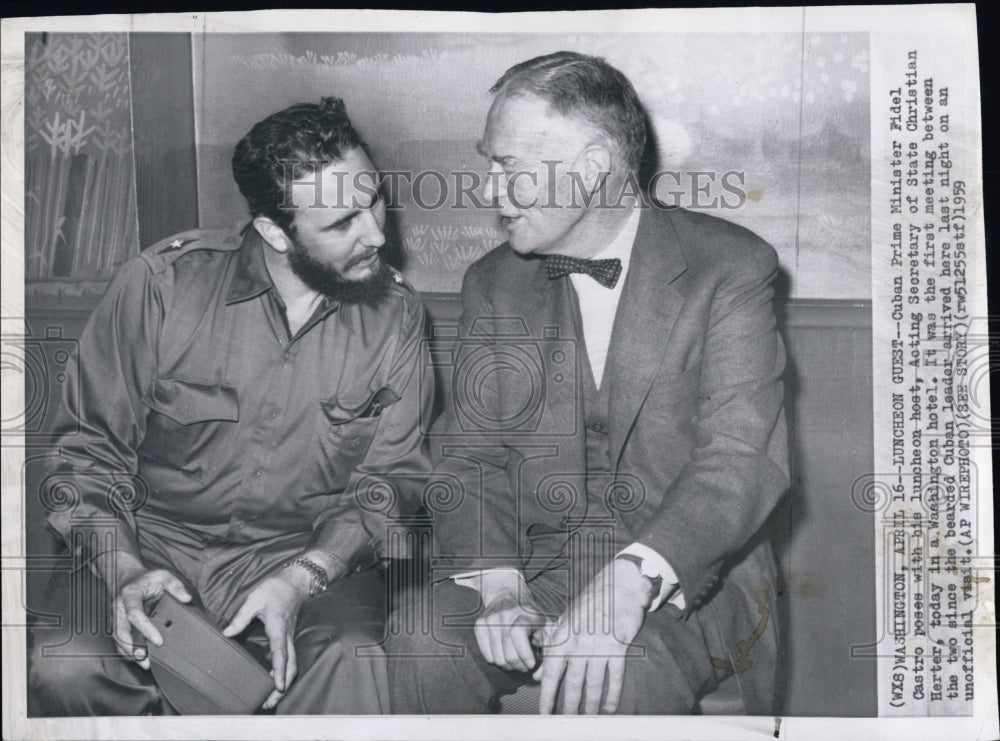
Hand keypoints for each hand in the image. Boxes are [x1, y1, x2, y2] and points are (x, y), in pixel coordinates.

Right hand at [112, 567, 191, 669]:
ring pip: (118, 639)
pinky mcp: (118, 626)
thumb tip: (186, 599)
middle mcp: (119, 608)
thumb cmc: (147, 579)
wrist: (129, 579)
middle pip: (120, 632)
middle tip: (146, 660)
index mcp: (129, 595)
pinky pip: (119, 642)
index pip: (134, 614)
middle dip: (132, 648)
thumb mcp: (163, 576)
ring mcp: (116, 618)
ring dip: (129, 654)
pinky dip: (127, 653)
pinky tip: (139, 660)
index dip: (145, 629)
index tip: (158, 641)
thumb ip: (175, 586)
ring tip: (145, 664)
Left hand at [222, 573, 309, 709]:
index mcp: (278, 628)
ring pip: (292, 664)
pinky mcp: (288, 637)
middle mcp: (286, 636)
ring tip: (272, 696)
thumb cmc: (275, 589)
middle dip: (283, 685)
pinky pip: (289, 658)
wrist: (295, 581)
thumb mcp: (255, 599)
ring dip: (284, 681)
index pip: (280, 654)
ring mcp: (289, 637)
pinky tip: (274, 680)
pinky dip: (284, 672)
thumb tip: (226, 633)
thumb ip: (241, 617)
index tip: (277, 687)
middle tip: (270, 702)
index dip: (279, 672)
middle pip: (291, 666)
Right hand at [473, 575, 549, 673]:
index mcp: (526, 614)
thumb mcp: (546, 627)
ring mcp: (490, 618)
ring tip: (516, 660)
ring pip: (497, 658)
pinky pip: (486, 656)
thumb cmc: (531, 617)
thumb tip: (538, 676)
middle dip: (519, 666)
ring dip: (508, 666)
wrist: (507, 593)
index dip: (524, 654)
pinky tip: (504, 654)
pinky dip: (496, 661)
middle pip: (508, 653)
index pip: (518, 634)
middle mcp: (506, 613)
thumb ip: (548, 651)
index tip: (531, 664)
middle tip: (525, 666)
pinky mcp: (479, 624)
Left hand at [535, 559, 651, 713]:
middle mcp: (578, 643)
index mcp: (562, 636)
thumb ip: (552, 649)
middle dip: (569, 707)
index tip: (545, 714)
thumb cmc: (590, 605)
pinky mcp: (618, 646)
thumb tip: (537, 675)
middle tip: (567, 724)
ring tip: (588, 719)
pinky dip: (613, 695)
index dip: (547, 696)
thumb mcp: (565, 622)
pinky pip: (615, 677)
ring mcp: (599, 645)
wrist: (618, 585)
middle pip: (572, 683)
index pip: (550, 672)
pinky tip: (610, 708)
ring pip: (593, 684)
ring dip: (590, 705)